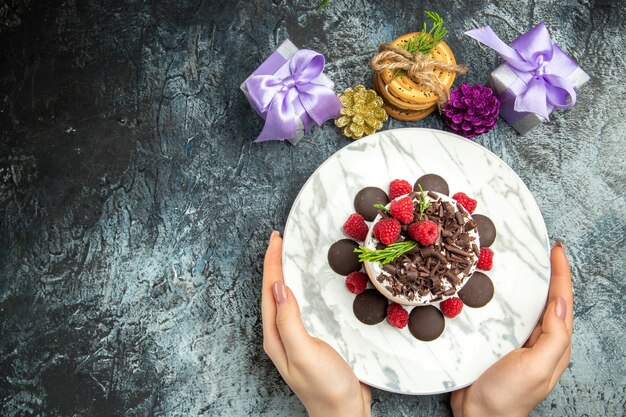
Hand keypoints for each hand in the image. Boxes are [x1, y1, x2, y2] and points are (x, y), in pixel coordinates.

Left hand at [262, 231, 371, 416]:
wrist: (345, 412)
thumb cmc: (325, 387)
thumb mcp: (304, 353)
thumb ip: (289, 321)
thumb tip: (278, 286)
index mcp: (275, 334)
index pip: (270, 289)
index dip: (272, 262)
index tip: (276, 239)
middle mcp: (282, 333)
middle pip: (275, 290)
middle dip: (276, 263)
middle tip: (281, 240)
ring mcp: (297, 335)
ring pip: (289, 297)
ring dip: (288, 273)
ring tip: (292, 254)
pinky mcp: (314, 337)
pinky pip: (304, 305)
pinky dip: (305, 287)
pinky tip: (311, 284)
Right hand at [451, 242, 572, 416]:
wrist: (478, 414)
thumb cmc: (508, 395)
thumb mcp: (537, 367)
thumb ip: (553, 336)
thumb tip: (559, 302)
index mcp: (553, 343)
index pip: (562, 300)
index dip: (561, 273)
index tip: (555, 249)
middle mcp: (539, 338)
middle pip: (547, 298)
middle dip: (547, 272)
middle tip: (538, 248)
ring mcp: (518, 339)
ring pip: (526, 304)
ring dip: (526, 282)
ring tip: (519, 261)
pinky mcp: (498, 340)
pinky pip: (505, 312)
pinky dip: (505, 296)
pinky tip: (494, 287)